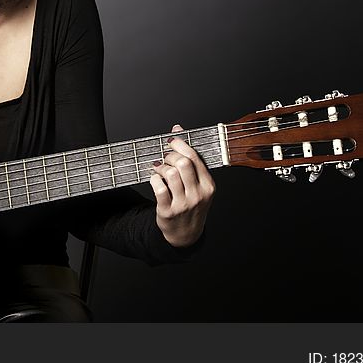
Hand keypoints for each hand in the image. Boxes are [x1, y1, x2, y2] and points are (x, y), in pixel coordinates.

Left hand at [150, 124, 215, 247]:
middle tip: (165, 157)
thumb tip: (178, 129)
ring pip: (169, 174)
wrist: (185, 234)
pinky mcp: (168, 211)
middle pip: (183, 163)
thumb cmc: (191, 204)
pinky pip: (158, 188)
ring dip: (160, 168)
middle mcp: (198, 195)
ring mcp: (183, 204)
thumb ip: (190, 159)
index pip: (195, 157)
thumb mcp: (198, 184)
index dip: (180, 144)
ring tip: (159, 169)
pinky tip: (155, 179)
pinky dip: (153, 179)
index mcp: (209, 186)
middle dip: (170, 155)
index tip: (171, 141)